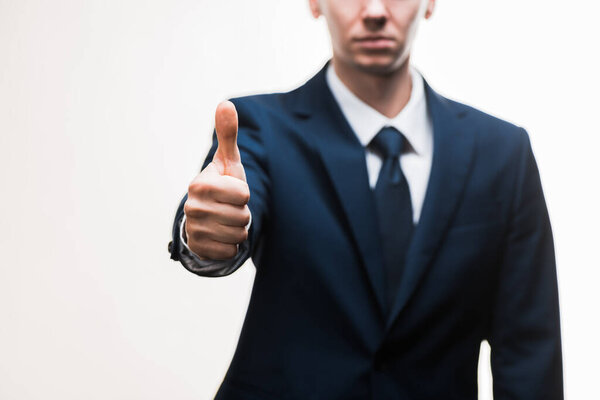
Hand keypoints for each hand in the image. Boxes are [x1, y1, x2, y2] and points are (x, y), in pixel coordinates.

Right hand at [183, 101, 250, 259]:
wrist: (207, 217)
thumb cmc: (222, 185)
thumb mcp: (228, 162)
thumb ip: (227, 135)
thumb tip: (225, 103)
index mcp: (199, 185)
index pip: (243, 195)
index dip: (243, 194)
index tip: (231, 192)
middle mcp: (192, 208)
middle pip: (242, 216)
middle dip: (242, 213)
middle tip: (229, 208)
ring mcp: (194, 230)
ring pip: (238, 235)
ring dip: (238, 229)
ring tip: (226, 221)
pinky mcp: (198, 249)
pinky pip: (230, 251)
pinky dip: (231, 246)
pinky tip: (221, 236)